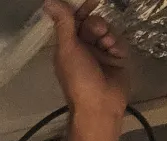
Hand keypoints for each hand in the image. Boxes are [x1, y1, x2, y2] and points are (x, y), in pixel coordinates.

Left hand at [44, 0, 128, 120]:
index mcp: (69, 47)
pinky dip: (117, 45)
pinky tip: (114, 54)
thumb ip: (63, 24)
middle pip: (92, 23)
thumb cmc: (79, 79)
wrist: (100, 104)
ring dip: (107, 35)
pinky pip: (119, 41)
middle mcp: (84, 48)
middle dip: (96, 25)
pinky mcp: (117, 58)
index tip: (91, 1)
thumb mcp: (68, 49)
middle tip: (98, 32)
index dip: (81, 10)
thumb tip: (48, 1)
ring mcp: (101, 53)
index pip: (74, 21)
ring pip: (107, 30)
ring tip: (106, 46)